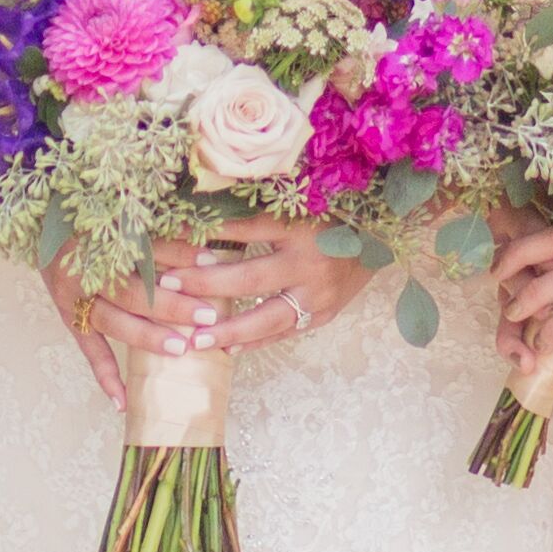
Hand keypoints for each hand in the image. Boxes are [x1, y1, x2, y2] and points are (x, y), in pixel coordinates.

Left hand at [149, 216, 375, 356]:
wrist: (386, 235)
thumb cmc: (334, 212)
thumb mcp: (300, 202)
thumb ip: (260, 207)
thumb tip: (205, 206)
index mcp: (298, 226)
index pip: (241, 230)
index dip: (204, 233)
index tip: (168, 236)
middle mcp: (307, 262)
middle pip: (246, 278)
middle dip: (203, 285)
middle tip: (166, 288)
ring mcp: (318, 293)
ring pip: (266, 318)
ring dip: (227, 330)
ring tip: (194, 340)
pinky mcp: (326, 313)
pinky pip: (286, 332)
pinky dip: (257, 342)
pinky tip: (229, 349)